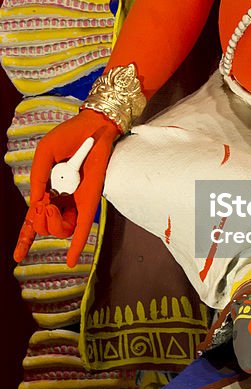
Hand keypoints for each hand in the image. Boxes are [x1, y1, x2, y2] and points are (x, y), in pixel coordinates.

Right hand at [14, 109, 120, 267]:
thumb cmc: (68, 138)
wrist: (93, 128)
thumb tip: (35, 204)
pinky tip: (70, 261)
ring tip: (54, 205)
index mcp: (49, 190)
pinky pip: (82, 227)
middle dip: (40, 221)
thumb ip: (37, 179)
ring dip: (52, 224)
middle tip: (46, 202)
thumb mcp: (44, 155)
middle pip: (46, 227)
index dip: (26, 238)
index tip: (19, 255)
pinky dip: (77, 245)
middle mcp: (63, 200)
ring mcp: (76, 202)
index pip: (35, 220)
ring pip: (60, 230)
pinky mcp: (90, 201)